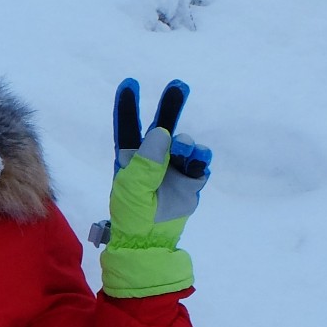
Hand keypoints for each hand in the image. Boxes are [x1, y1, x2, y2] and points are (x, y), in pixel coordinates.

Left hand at [95, 79, 209, 297]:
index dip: (128, 107)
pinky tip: (195, 167)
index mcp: (129, 160)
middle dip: (170, 106)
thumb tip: (161, 132)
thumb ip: (146, 161)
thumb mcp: (133, 189)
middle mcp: (152, 159)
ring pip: (185, 144)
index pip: (128, 128)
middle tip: (179, 85)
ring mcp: (172, 168)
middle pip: (162, 127)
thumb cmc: (133, 216)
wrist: (151, 242)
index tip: (129, 83)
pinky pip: (199, 161)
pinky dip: (199, 161)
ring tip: (184, 157)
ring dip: (187, 147)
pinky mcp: (189, 179)